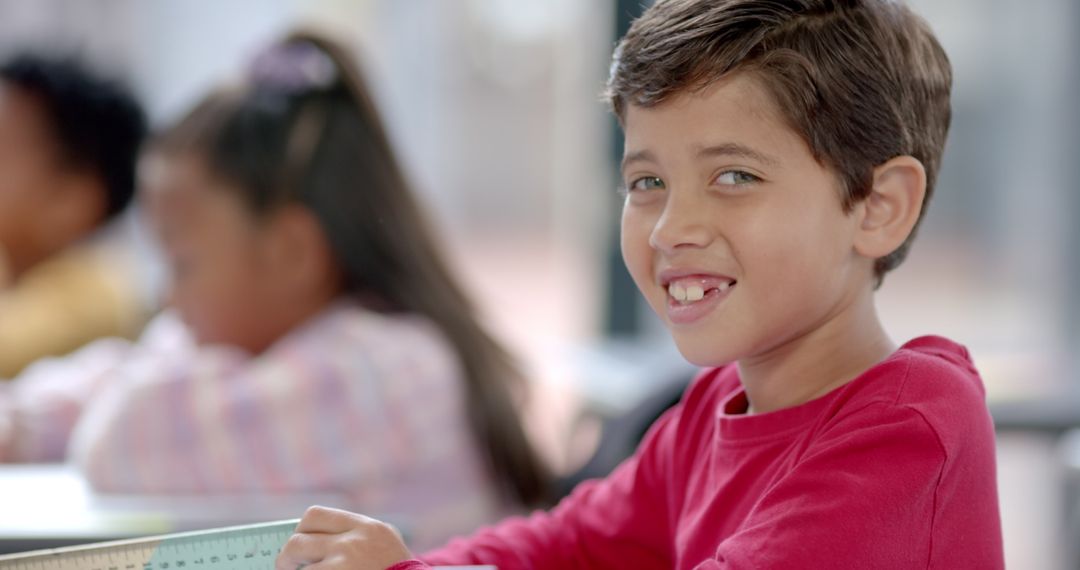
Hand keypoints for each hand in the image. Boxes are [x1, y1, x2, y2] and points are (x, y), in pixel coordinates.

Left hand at [275, 506, 412, 569]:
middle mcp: (352, 542)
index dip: (301, 530)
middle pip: (298, 541)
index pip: (315, 515)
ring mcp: (344, 564)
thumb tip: (316, 541)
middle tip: (287, 566)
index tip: (301, 542)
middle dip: (287, 556)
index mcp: (365, 527)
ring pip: (300, 568)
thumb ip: (358, 535)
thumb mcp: (386, 543)